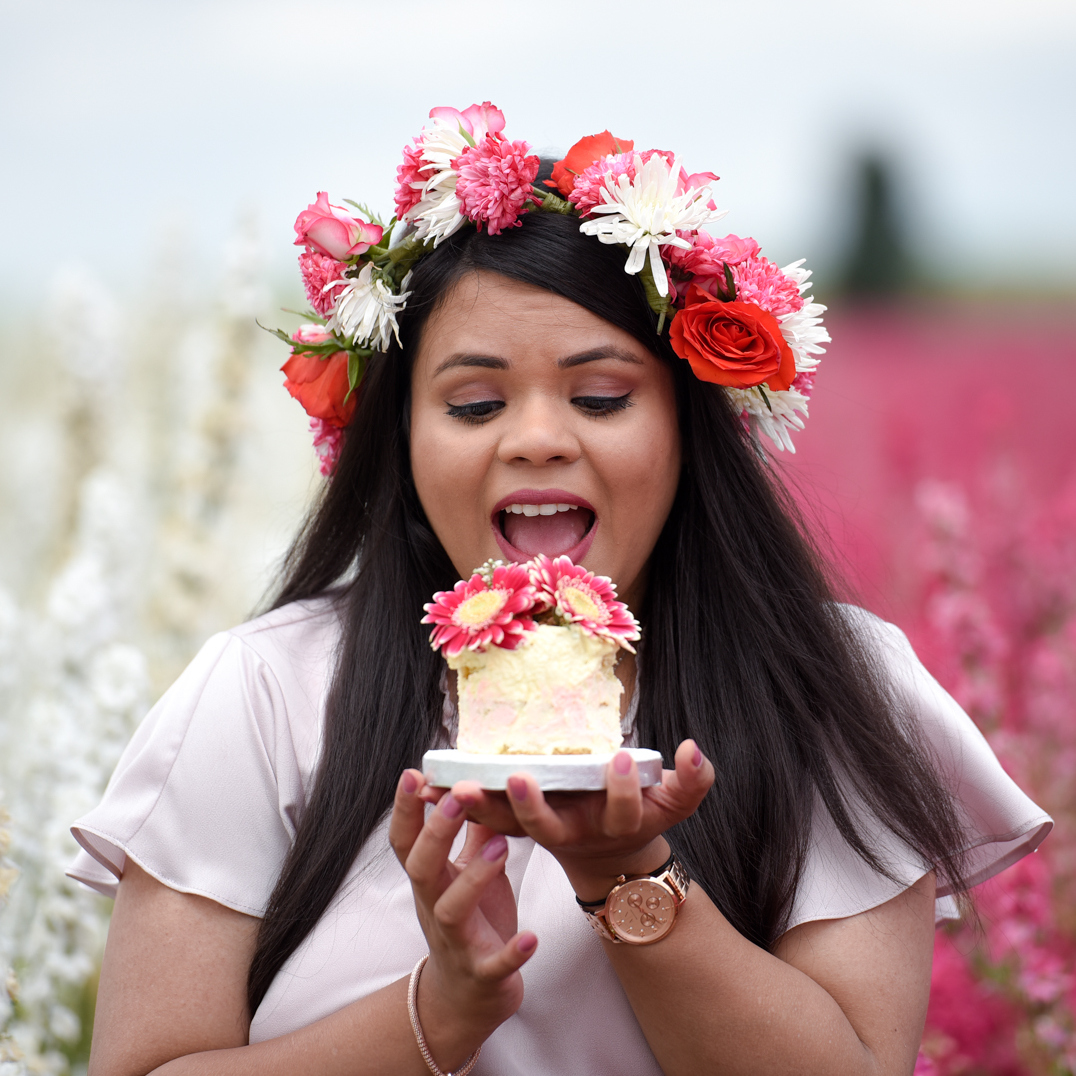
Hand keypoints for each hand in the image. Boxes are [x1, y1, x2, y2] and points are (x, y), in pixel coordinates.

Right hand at [388, 769, 537, 1070]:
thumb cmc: (471, 922)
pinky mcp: (483, 973)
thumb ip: (473, 832)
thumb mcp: (467, 872)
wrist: (466, 998)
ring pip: (451, 909)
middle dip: (436, 832)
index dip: (404, 809)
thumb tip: (478, 782)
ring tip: (502, 845)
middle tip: (457, 797)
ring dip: (474, 877)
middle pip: (421, 867)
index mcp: (431, 879)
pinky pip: (494, 964)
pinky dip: (511, 952)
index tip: (413, 773)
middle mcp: (435, 906)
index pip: (406, 840)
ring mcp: (457, 941)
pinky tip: (531, 938)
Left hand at [427, 740, 713, 902]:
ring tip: (458, 787)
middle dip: (534, 805)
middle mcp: (575, 834)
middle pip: (551, 828)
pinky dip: (455, 803)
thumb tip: (694, 749)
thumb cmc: (646, 813)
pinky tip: (424, 786)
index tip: (622, 759)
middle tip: (519, 776)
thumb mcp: (676, 800)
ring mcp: (542, 833)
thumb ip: (693, 779)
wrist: (613, 852)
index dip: (623, 788)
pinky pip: (483, 817)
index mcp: (616, 824)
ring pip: (509, 828)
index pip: (623, 809)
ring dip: (482, 807)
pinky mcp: (516, 826)